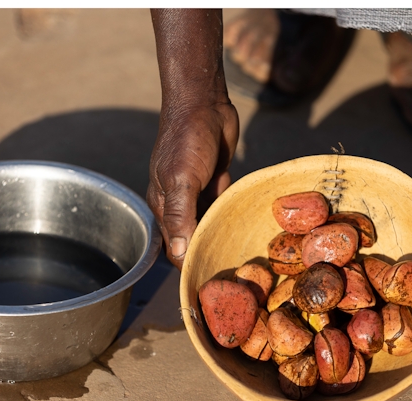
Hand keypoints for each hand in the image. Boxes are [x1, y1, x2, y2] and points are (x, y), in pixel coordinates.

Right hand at [146, 102, 238, 268]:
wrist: (204, 104)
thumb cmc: (188, 139)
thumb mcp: (182, 178)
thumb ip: (181, 214)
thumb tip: (179, 253)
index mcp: (164, 206)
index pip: (175, 249)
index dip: (190, 266)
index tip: (211, 286)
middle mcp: (179, 204)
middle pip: (192, 240)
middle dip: (208, 258)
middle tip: (235, 283)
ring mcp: (198, 193)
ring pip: (209, 226)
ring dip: (222, 239)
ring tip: (244, 264)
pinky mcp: (216, 181)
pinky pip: (222, 208)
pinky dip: (231, 219)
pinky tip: (247, 234)